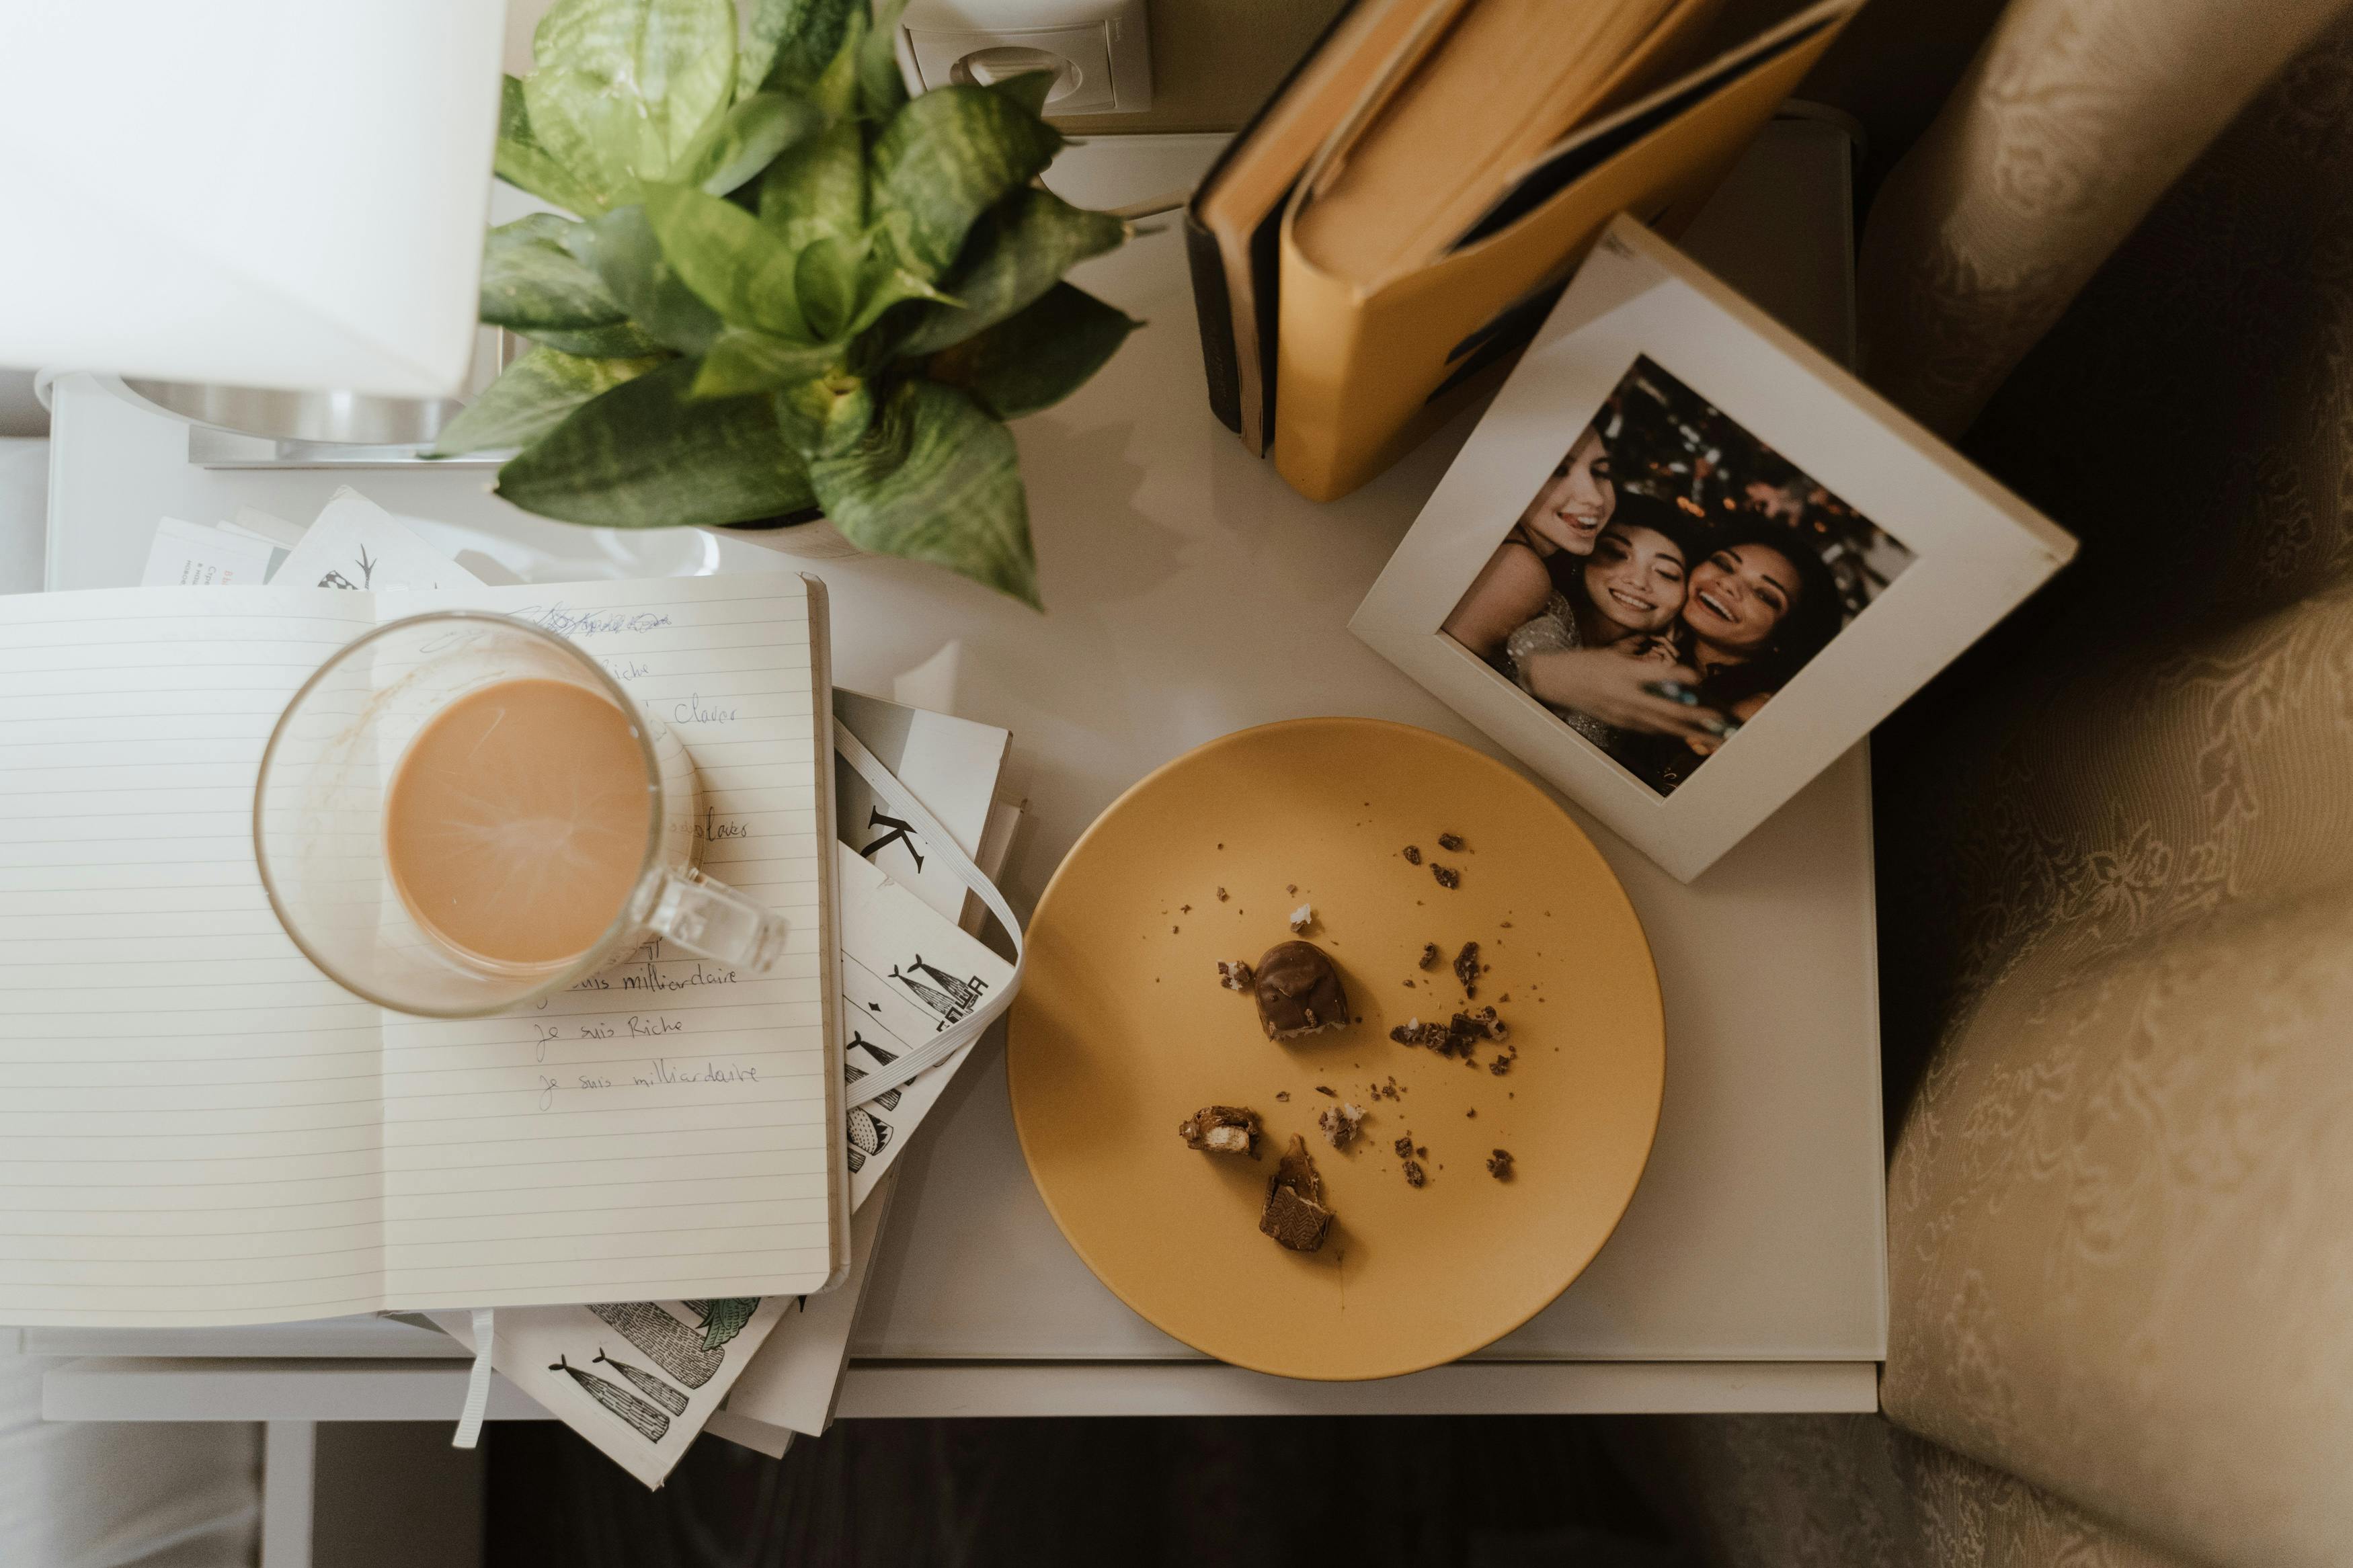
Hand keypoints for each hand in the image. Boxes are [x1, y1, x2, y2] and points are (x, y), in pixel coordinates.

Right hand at [1522, 650, 1725, 738]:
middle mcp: (1623, 695)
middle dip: (1695, 716)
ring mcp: (1621, 712)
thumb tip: (1674, 675)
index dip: (1678, 676)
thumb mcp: (1614, 655)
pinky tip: (1683, 733)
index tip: (1697, 677)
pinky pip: (1648, 728)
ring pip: (1661, 724)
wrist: (1555, 681)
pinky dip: (1668, 731)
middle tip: (1719, 720)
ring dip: (1688, 730)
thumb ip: (1642, 665)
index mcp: (1622, 673)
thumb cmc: (1585, 663)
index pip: (1655, 674)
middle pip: (1665, 708)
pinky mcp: (1618, 722)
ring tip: (1711, 735)